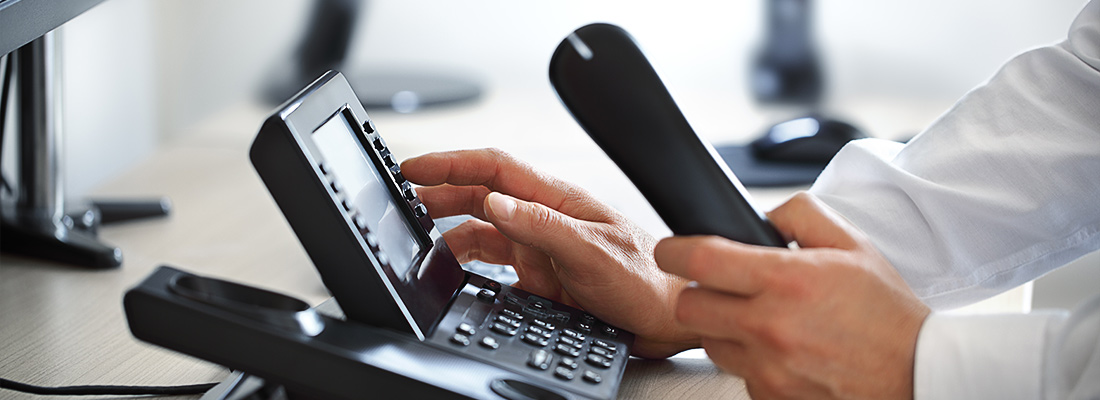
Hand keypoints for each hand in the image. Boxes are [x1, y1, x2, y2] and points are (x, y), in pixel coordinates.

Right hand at [402, 148, 699, 357]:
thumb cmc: (645, 279)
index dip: (452, 162)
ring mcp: (540, 249)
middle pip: (480, 194)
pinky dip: (466, 265)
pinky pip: (492, 265)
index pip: (495, 168)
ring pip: (481, 230)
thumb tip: (494, 201)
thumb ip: (541, 226)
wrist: (668, 319)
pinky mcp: (540, 279)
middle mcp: (544, 219)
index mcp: (557, 199)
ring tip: (417, 236)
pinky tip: (450, 271)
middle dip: (439, 193)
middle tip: (402, 200)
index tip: (414, 166)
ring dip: (448, 230)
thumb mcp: (592, 250)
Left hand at [656, 192, 929, 399]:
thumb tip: (761, 215)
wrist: (917, 372)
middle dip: (697, 292)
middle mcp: (771, 326)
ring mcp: (768, 368)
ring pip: (709, 341)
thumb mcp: (851, 243)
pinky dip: (749, 359)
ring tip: (758, 320)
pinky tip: (778, 349)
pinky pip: (736, 372)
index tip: (671, 250)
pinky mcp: (770, 396)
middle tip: (720, 287)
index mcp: (787, 280)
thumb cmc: (885, 312)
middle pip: (688, 305)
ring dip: (723, 327)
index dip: (674, 250)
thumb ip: (800, 214)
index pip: (699, 260)